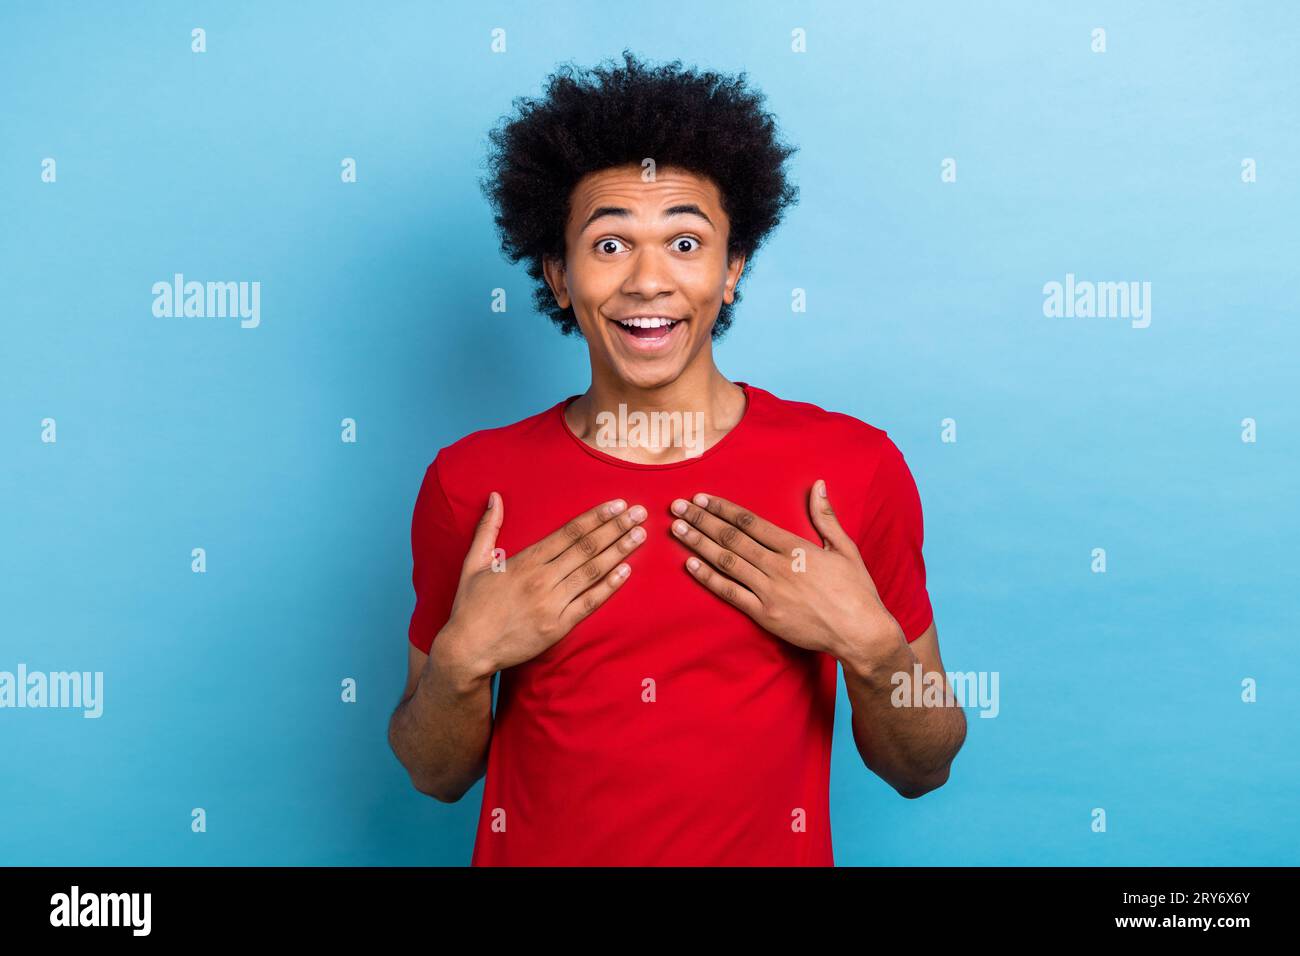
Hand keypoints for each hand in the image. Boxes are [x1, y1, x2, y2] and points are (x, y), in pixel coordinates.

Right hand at [443, 493, 646, 673]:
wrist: (468, 650)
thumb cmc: (470, 606)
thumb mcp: (473, 562)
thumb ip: (487, 528)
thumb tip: (495, 497)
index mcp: (525, 561)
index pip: (569, 533)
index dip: (596, 517)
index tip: (617, 504)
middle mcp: (541, 579)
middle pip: (587, 548)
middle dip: (616, 528)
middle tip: (640, 513)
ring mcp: (552, 604)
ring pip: (592, 571)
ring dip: (619, 551)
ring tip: (639, 535)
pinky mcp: (558, 627)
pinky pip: (589, 603)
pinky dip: (609, 586)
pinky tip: (626, 571)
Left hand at [668, 480, 905, 661]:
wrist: (861, 632)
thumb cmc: (856, 590)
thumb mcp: (845, 549)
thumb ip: (826, 517)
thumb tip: (818, 485)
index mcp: (796, 547)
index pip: (751, 522)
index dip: (723, 509)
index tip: (702, 498)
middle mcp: (778, 567)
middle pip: (732, 538)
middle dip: (701, 520)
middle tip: (677, 506)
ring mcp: (770, 592)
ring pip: (726, 562)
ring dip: (698, 544)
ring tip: (677, 529)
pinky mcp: (765, 615)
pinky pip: (730, 593)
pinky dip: (709, 577)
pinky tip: (690, 564)